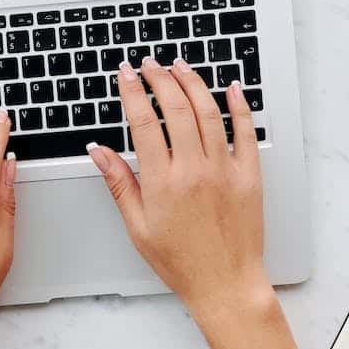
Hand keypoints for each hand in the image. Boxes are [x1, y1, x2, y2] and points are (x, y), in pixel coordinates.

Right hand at [87, 57, 270, 320]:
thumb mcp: (138, 226)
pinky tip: (231, 88)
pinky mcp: (250, 175)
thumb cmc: (181, 262)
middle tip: (149, 65)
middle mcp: (194, 169)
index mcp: (163, 182)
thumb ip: (120, 183)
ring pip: (209, 111)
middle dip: (160, 78)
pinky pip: (246, 131)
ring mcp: (225, 169)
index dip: (132, 92)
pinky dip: (239, 105)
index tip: (126, 75)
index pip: (143, 122)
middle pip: (176, 107)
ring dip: (193, 83)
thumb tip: (99, 151)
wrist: (225, 283)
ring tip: (180, 67)